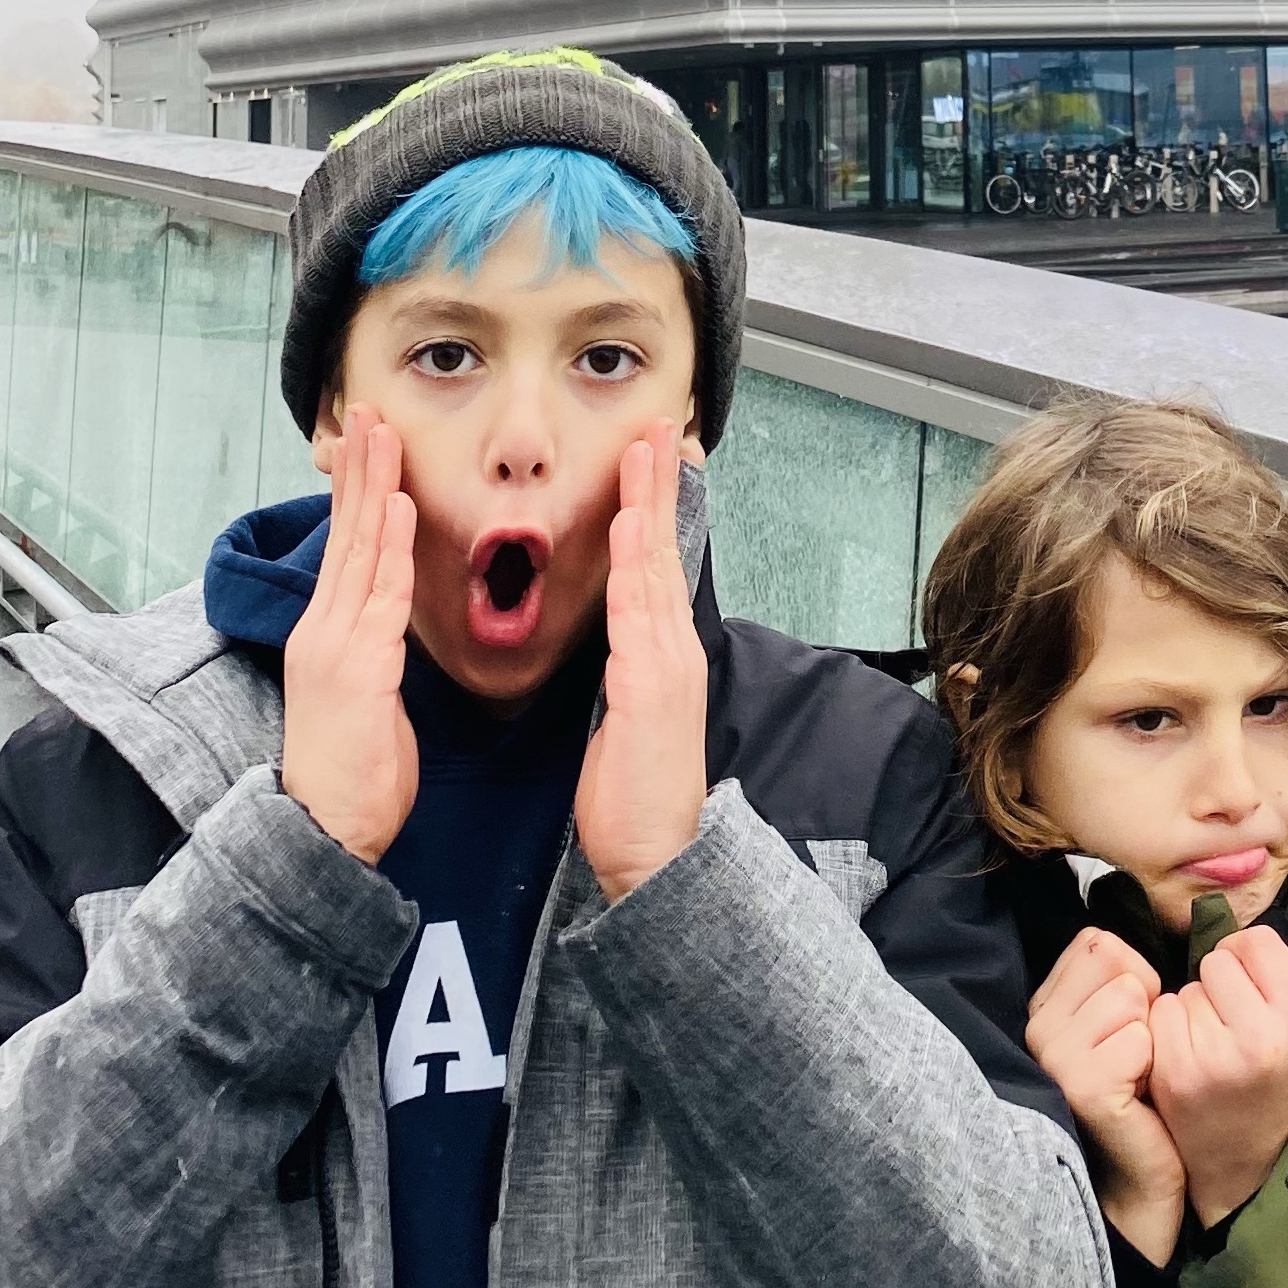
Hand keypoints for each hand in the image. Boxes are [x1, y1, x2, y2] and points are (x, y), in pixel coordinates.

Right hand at [280, 410, 417, 864]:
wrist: (322, 834)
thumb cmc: (352, 777)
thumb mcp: (366, 700)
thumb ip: (375, 656)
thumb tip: (389, 630)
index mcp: (329, 636)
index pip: (346, 549)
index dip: (357, 494)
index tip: (366, 445)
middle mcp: (325, 630)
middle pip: (345, 534)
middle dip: (358, 470)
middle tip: (368, 413)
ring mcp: (335, 646)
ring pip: (358, 550)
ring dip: (372, 487)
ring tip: (382, 434)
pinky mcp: (355, 670)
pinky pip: (378, 596)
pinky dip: (387, 547)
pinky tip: (398, 506)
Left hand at [576, 428, 708, 900]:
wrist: (657, 861)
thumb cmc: (635, 802)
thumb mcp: (624, 725)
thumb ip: (622, 679)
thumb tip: (615, 650)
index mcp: (661, 658)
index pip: (656, 568)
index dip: (652, 512)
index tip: (650, 461)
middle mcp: (671, 651)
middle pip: (665, 552)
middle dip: (660, 487)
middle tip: (660, 427)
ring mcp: (667, 666)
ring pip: (657, 568)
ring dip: (650, 505)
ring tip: (647, 450)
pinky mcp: (653, 689)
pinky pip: (640, 614)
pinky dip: (637, 565)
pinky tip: (629, 528)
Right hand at [1027, 928, 1186, 1265]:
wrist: (1142, 1181)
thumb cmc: (1141, 1096)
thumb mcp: (1118, 1027)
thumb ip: (1112, 980)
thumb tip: (1128, 942)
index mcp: (1043, 1007)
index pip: (1098, 943)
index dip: (1133, 978)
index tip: (1128, 1029)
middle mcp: (1038, 1028)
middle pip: (1115, 961)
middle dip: (1144, 1001)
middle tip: (1136, 1055)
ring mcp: (1055, 1058)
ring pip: (1130, 995)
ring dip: (1151, 1033)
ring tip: (1139, 1075)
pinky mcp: (1083, 1086)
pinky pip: (1140, 1037)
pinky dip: (1155, 1062)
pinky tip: (1141, 1095)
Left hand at [1148, 927, 1287, 1231]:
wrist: (1237, 1157)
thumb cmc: (1271, 1076)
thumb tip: (1247, 936)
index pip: (1260, 941)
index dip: (1247, 956)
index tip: (1247, 985)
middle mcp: (1262, 1041)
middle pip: (1219, 959)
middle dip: (1218, 981)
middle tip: (1227, 1021)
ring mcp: (1215, 1058)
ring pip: (1187, 986)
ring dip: (1193, 1006)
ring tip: (1208, 1043)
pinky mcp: (1175, 1072)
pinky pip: (1161, 1010)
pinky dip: (1167, 1025)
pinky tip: (1183, 1055)